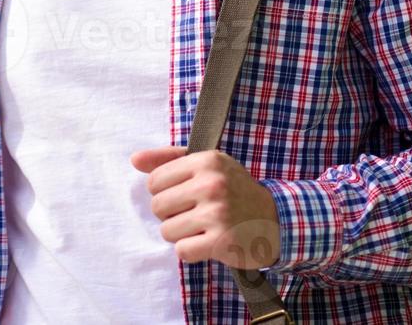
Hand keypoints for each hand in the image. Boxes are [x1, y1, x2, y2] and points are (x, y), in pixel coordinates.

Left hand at [130, 146, 282, 269]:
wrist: (276, 221)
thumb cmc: (234, 190)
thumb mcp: (208, 165)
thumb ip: (169, 159)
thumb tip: (134, 160)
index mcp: (207, 160)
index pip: (155, 181)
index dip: (164, 192)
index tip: (184, 195)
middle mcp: (212, 184)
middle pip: (158, 207)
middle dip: (171, 215)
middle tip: (193, 214)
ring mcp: (217, 214)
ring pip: (167, 231)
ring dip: (181, 234)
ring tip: (201, 228)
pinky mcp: (221, 242)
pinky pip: (182, 251)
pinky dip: (191, 251)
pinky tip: (207, 242)